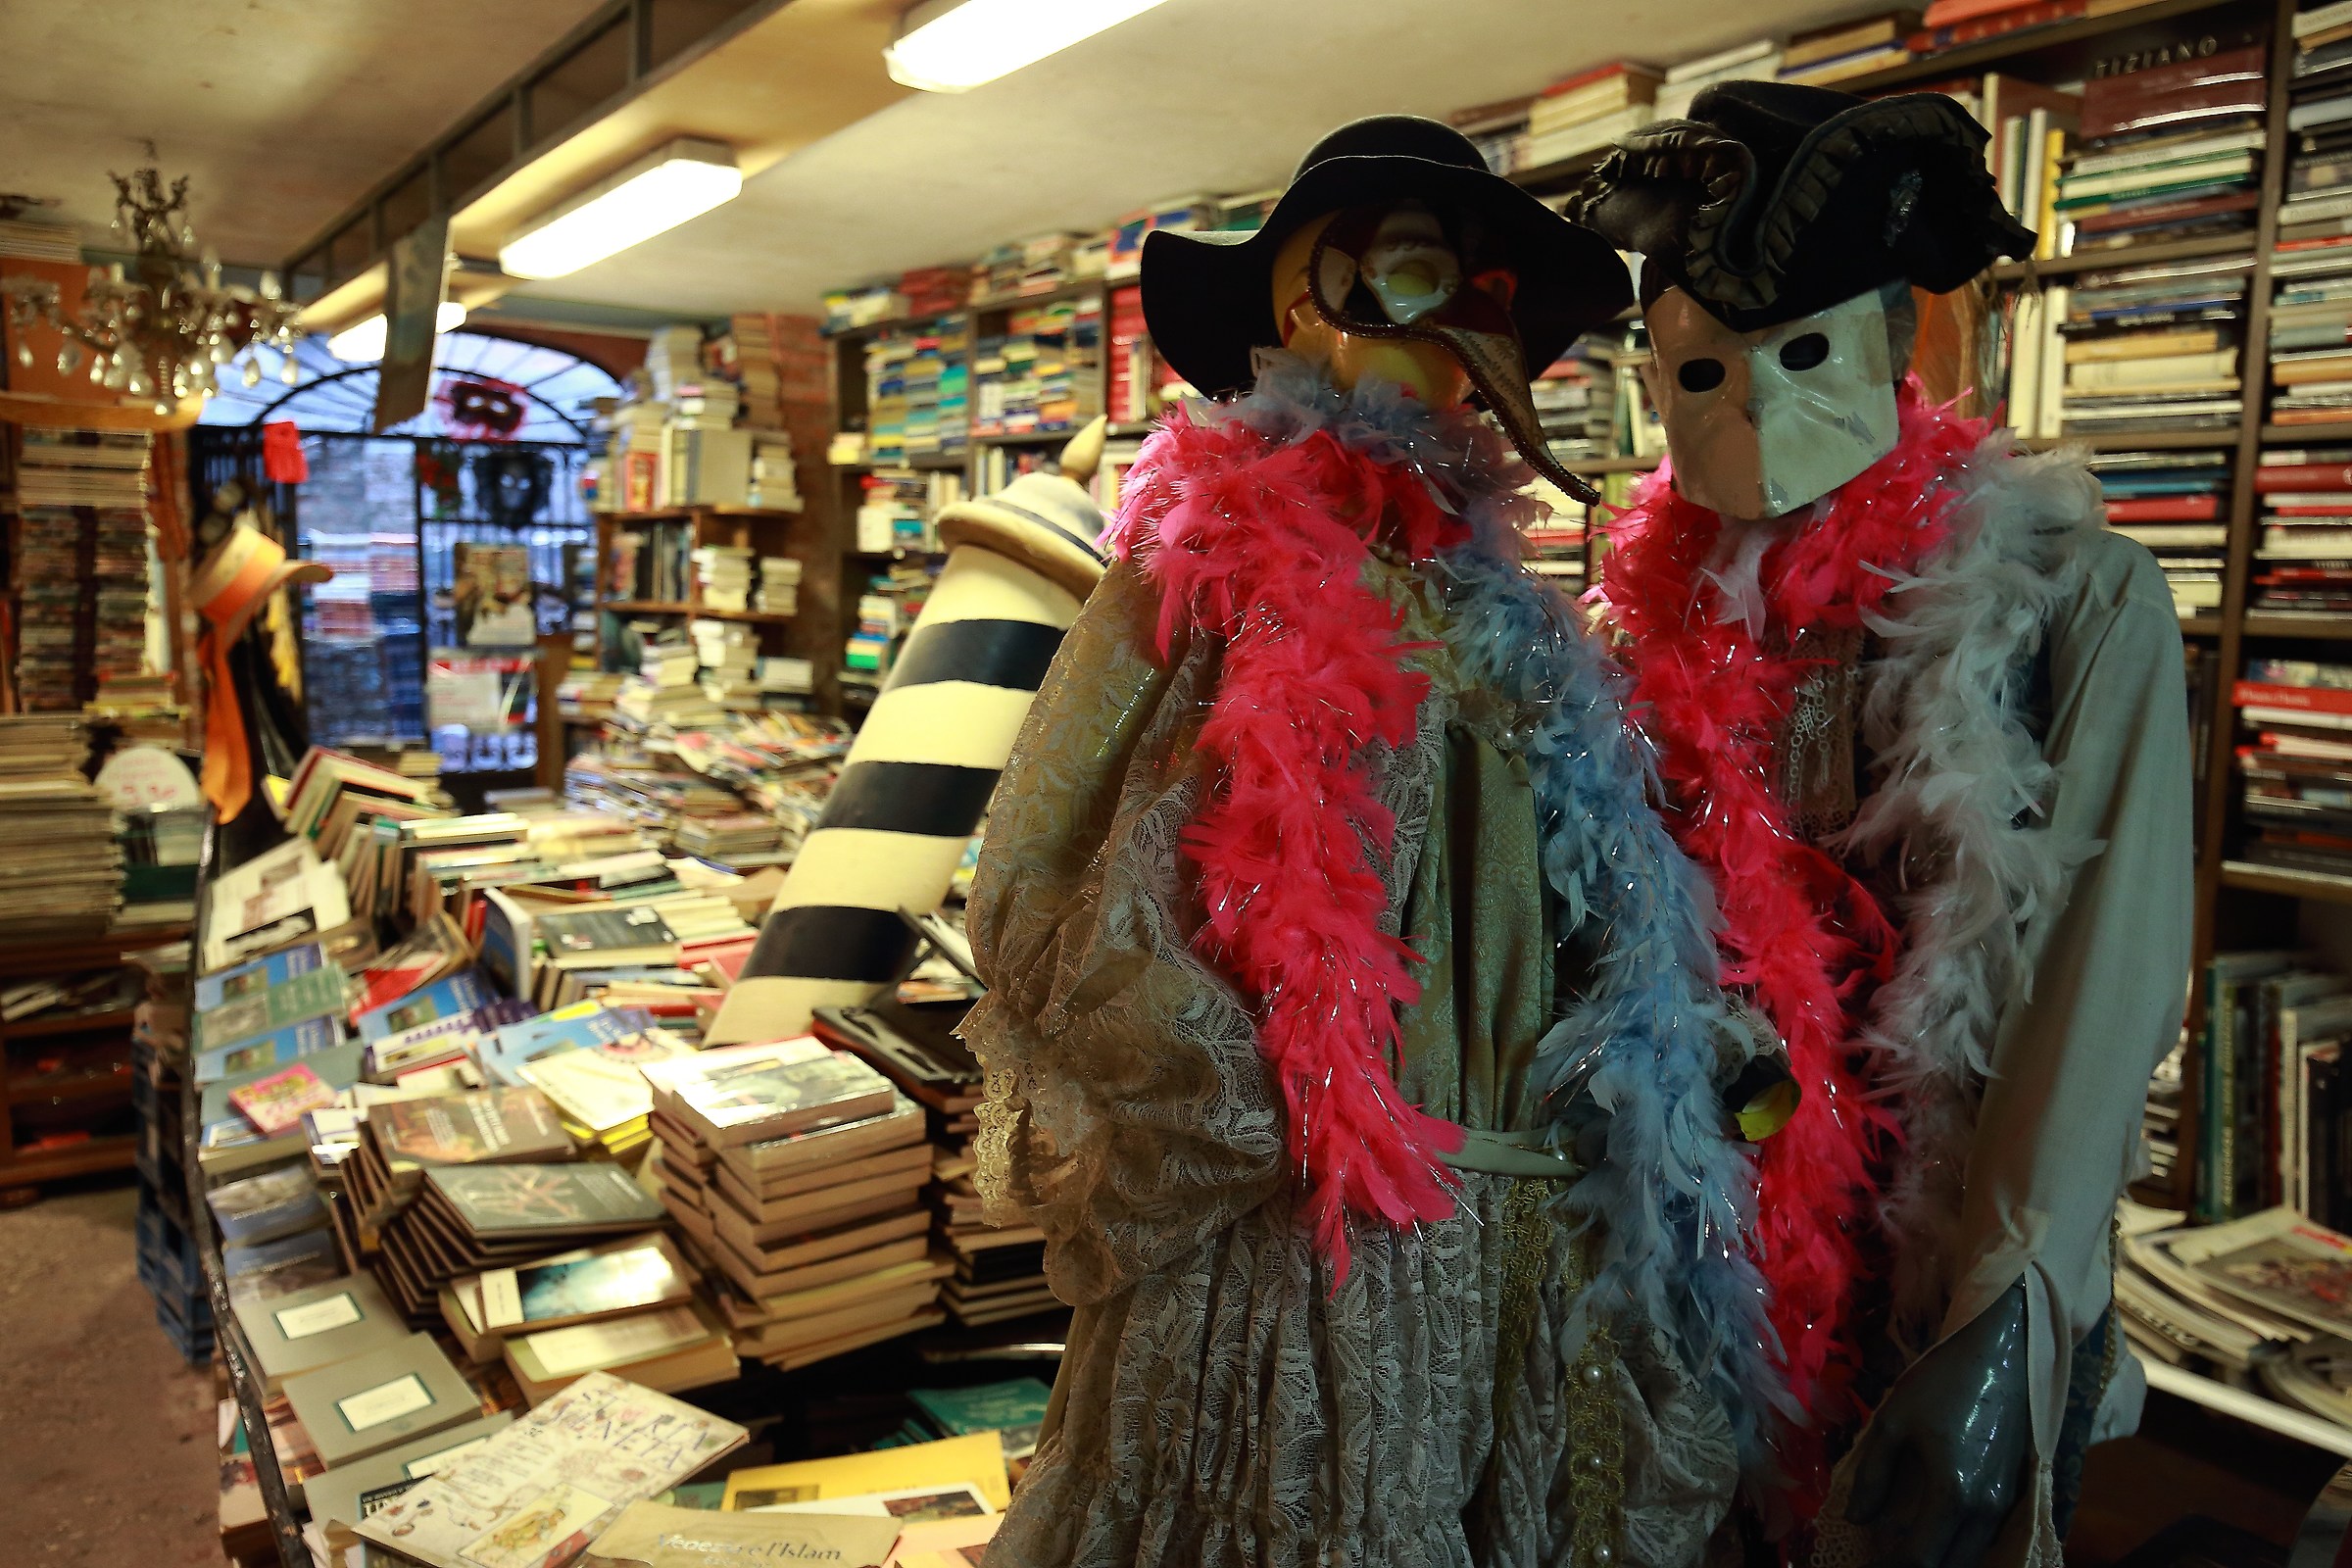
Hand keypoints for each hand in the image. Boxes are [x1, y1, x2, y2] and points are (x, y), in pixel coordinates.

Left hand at [1845, 1281, 2030, 1567]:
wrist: (2006, 1355)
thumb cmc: (1944, 1382)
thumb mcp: (1894, 1422)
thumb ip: (1873, 1476)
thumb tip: (1857, 1518)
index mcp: (1953, 1494)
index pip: (1920, 1558)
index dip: (1890, 1567)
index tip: (1866, 1564)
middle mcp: (1987, 1510)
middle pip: (1951, 1565)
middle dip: (1916, 1566)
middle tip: (1884, 1557)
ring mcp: (2009, 1503)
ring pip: (1975, 1555)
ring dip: (1942, 1557)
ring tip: (1906, 1546)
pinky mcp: (2019, 1491)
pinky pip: (1991, 1536)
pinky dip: (1964, 1544)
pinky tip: (1939, 1529)